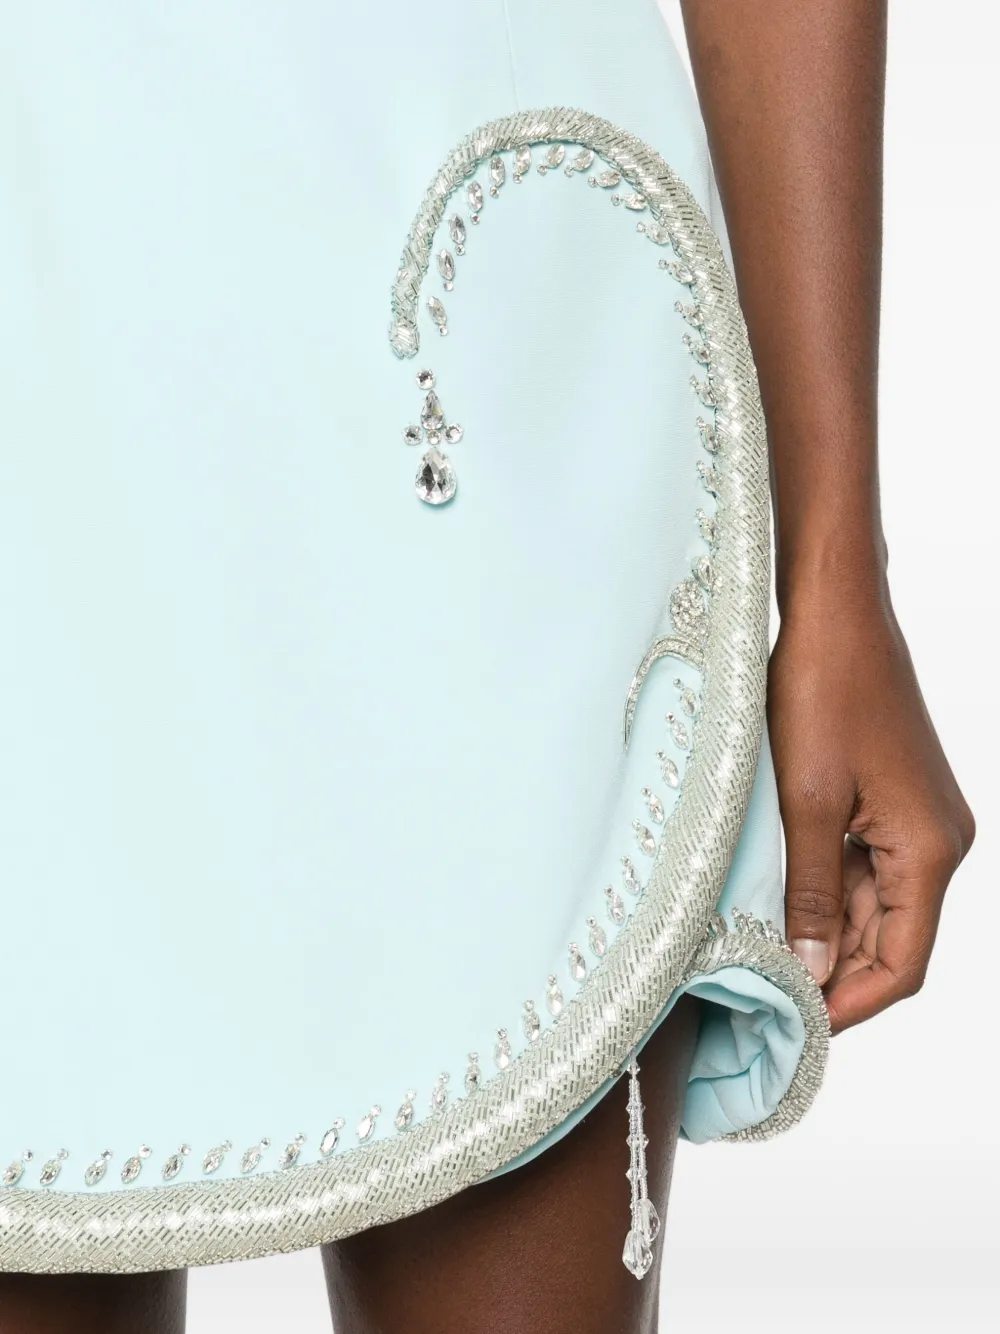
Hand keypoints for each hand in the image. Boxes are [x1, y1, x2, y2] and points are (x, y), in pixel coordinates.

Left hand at [767, 587, 974, 1033]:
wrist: (833, 612)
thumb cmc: (822, 692)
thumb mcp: (808, 802)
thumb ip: (814, 893)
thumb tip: (814, 970)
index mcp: (931, 849)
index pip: (902, 963)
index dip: (851, 1005)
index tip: (797, 1028)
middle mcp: (938, 841)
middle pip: (890, 939)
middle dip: (833, 974)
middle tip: (765, 1001)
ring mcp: (916, 820)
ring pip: (874, 906)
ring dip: (825, 935)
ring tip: (761, 959)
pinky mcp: (891, 800)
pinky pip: (862, 867)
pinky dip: (824, 892)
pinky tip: (777, 905)